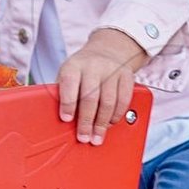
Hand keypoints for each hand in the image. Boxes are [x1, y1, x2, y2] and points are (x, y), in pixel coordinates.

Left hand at [55, 28, 147, 144]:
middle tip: (84, 137)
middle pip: (90, 96)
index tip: (66, 119)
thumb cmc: (82, 70)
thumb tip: (62, 120)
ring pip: (108, 101)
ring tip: (97, 137)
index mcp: (74, 65)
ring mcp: (112, 70)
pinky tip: (110, 123)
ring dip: (102, 123)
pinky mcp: (126, 76)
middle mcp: (93, 66)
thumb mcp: (68, 74)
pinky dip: (117, 115)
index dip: (68, 103)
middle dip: (87, 121)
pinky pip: (124, 99)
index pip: (69, 83)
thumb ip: (64, 93)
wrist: (107, 51)